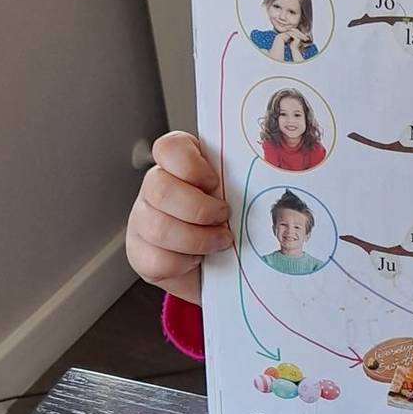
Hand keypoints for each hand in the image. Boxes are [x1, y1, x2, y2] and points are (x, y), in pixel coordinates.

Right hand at [125, 131, 231, 304]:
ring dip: (198, 239)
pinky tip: (197, 260)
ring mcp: (142, 220)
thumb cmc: (230, 222)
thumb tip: (271, 173)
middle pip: (160, 189)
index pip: (169, 148)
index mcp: (177, 164)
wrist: (222, 265)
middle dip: (201, 209)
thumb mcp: (239, 193)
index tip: (214, 182)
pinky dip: (185, 264)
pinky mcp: (141, 254)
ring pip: (159, 228)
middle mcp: (154, 188)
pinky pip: (159, 260)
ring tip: (219, 241)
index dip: (192, 166)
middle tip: (223, 217)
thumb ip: (241, 178)